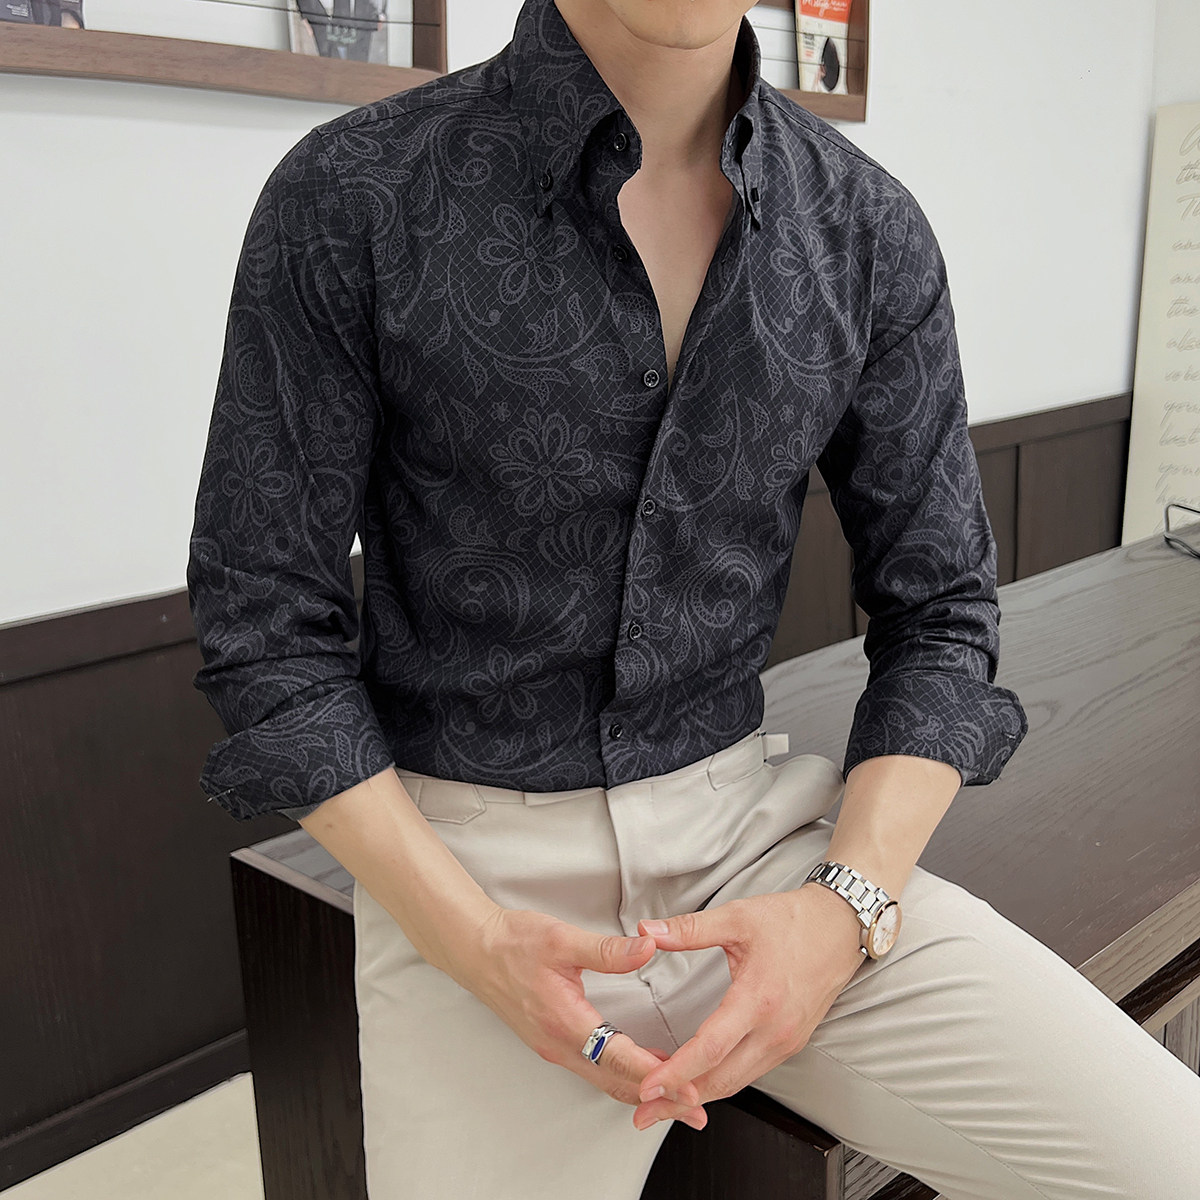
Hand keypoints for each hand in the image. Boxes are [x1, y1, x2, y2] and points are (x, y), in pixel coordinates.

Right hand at [463, 907, 707, 1128]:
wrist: (474, 950)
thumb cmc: (513, 943)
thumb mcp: (561, 939)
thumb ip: (607, 950)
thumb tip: (648, 948)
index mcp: (565, 1022)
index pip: (620, 1059)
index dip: (658, 1075)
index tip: (688, 1087)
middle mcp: (560, 1045)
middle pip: (617, 1083)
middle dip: (660, 1098)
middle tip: (696, 1108)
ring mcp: (555, 1048)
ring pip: (606, 1081)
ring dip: (644, 1091)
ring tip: (680, 1098)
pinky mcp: (554, 1043)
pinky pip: (596, 1070)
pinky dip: (624, 1077)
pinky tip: (643, 1070)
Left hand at [630, 884, 866, 1128]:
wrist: (840, 927)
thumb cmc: (792, 921)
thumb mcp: (737, 917)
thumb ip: (689, 929)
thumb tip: (647, 931)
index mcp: (759, 999)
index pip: (711, 1048)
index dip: (676, 1072)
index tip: (648, 1086)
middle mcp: (775, 1029)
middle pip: (722, 1079)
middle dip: (679, 1100)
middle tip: (644, 1110)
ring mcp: (786, 1041)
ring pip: (737, 1082)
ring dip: (699, 1095)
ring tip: (664, 1102)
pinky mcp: (791, 1043)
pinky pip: (751, 1072)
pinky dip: (722, 1081)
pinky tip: (700, 1080)